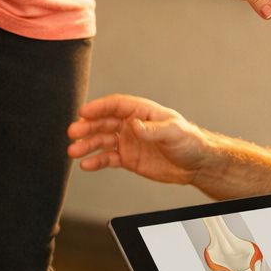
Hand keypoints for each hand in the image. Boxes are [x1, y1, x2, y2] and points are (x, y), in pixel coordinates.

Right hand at [66, 93, 208, 184]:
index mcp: (142, 112)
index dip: (99, 107)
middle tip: (73, 133)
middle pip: (104, 122)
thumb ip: (152, 129)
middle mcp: (132, 125)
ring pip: (102, 140)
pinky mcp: (128, 159)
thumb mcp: (174, 132)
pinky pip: (107, 158)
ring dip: (87, 145)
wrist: (196, 165)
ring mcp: (128, 141)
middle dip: (87, 127)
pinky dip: (95, 161)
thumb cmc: (190, 142)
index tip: (84, 112)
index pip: (116, 105)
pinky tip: (86, 164)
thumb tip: (134, 125)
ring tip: (74, 151)